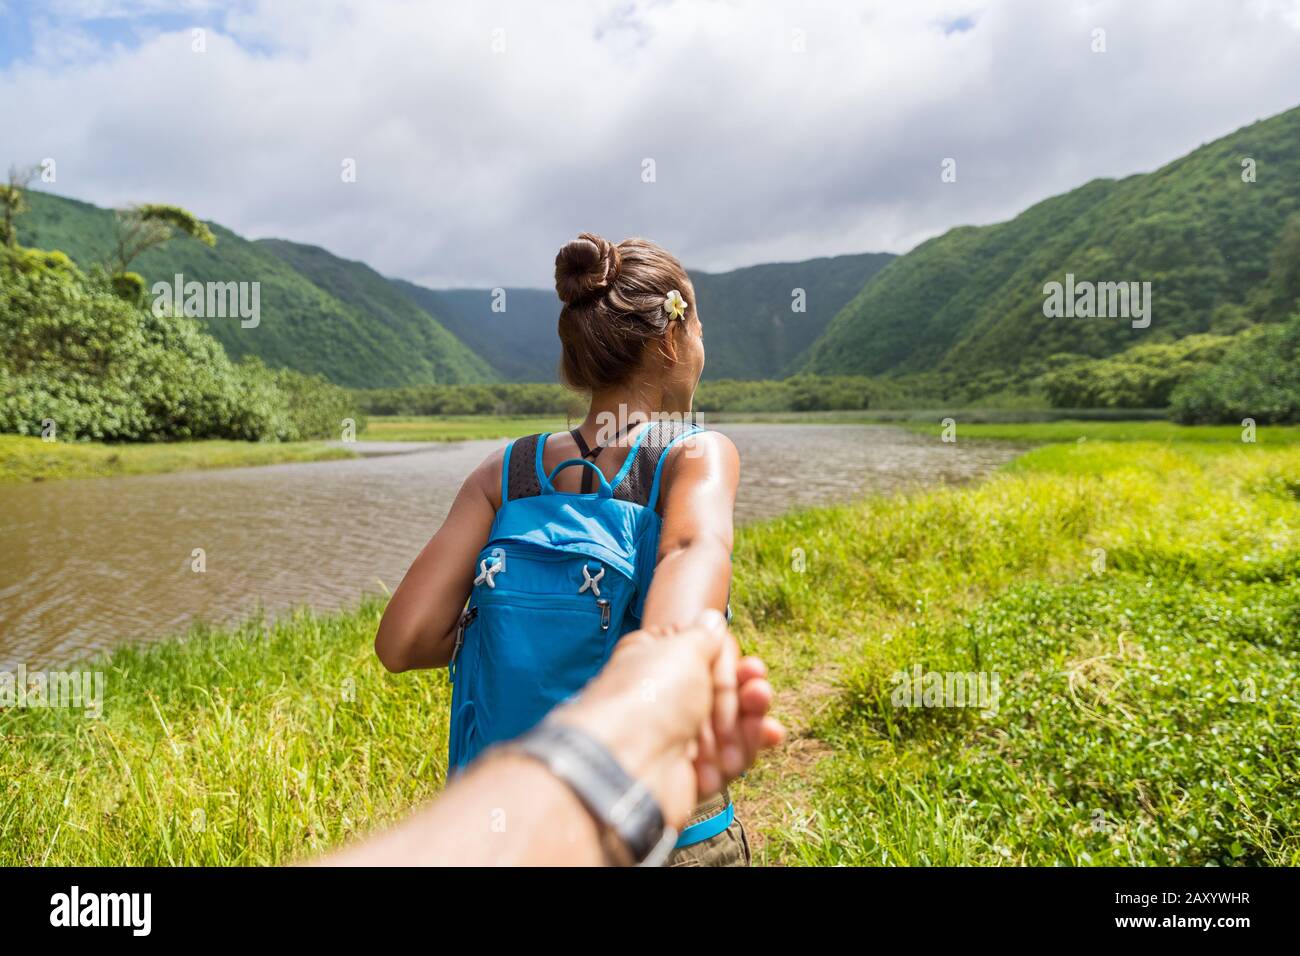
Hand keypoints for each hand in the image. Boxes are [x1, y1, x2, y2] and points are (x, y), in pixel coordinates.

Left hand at [552, 609, 783, 827]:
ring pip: (730, 726)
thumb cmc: (651, 694)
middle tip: (757, 691)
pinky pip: (732, 758)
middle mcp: (666, 701)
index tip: (745, 667)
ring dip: (751, 717)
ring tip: (764, 718)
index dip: (729, 665)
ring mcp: (678, 740)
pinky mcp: (693, 774)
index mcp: (655, 663)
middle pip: (720, 694)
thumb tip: (711, 619)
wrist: (628, 761)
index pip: (705, 659)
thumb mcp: (681, 647)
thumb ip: (703, 636)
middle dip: (744, 692)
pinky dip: (752, 745)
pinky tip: (770, 733)